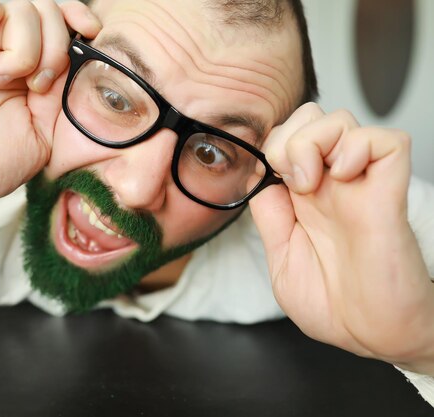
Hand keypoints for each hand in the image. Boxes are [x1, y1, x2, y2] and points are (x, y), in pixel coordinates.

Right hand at [0, 0, 100, 245]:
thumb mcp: (46, 131)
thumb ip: (62, 90)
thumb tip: (79, 54)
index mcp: (26, 67)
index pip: (56, 18)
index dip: (75, 15)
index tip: (91, 32)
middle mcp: (1, 49)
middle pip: (43, 7)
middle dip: (55, 41)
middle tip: (39, 84)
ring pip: (17, 3)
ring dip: (26, 42)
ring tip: (5, 79)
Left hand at [249, 103, 433, 373]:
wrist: (375, 336)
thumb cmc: (335, 308)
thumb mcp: (282, 263)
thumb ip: (270, 220)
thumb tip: (259, 181)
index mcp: (304, 199)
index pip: (284, 141)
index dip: (268, 149)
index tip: (267, 181)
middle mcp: (331, 185)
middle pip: (310, 118)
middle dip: (286, 138)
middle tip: (289, 181)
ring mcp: (360, 184)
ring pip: (340, 119)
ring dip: (313, 142)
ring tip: (311, 183)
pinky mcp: (389, 191)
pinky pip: (384, 140)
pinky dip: (356, 147)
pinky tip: (343, 178)